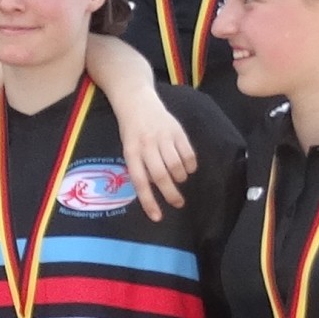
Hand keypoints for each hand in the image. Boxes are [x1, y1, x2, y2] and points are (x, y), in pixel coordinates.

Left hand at [113, 79, 197, 217]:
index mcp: (131, 152)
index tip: (157, 217)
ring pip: (176, 166)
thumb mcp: (128, 147)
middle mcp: (147, 145)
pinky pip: (188, 153)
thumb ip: (139, 166)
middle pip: (161, 176)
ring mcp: (163, 137)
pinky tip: (188, 167)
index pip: (140, 181)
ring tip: (180, 179)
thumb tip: (153, 191)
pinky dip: (190, 165)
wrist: (137, 100)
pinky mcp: (177, 130)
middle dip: (171, 194)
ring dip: (180, 178)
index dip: (149, 201)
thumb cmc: (131, 129)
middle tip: (178, 203)